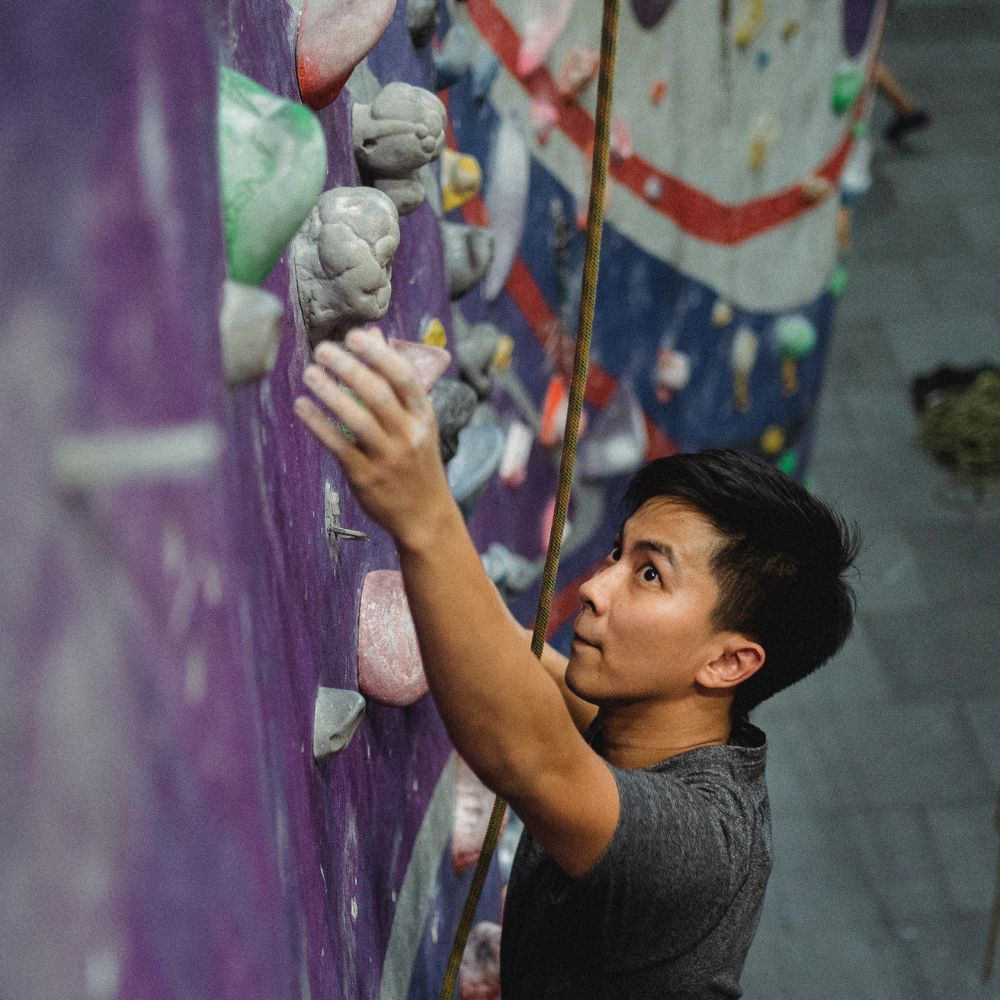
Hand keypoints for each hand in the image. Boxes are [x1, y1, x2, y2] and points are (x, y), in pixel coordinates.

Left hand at [294, 326, 452, 550]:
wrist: (425, 515)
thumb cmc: (417, 462)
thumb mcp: (417, 421)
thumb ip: (394, 380)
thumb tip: (375, 335)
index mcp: (424, 417)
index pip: (403, 377)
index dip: (378, 353)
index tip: (353, 336)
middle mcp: (408, 434)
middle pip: (378, 394)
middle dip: (349, 368)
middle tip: (322, 350)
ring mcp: (388, 457)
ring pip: (357, 419)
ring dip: (331, 393)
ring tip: (309, 374)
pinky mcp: (366, 477)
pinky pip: (339, 446)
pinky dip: (319, 424)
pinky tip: (302, 407)